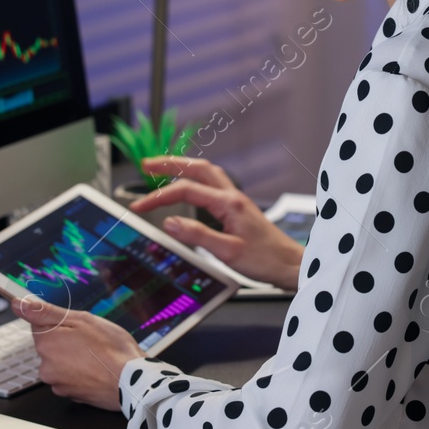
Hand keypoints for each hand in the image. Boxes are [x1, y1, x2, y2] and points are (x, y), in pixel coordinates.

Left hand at [9, 295, 145, 410]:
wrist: (132, 383)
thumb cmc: (112, 349)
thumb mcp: (81, 319)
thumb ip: (45, 312)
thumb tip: (18, 304)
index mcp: (46, 343)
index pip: (40, 324)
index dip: (61, 323)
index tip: (76, 327)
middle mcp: (45, 366)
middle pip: (51, 345)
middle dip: (68, 341)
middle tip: (92, 341)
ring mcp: (57, 383)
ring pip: (61, 362)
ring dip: (75, 358)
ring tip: (98, 356)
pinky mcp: (69, 395)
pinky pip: (71, 378)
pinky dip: (81, 374)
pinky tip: (98, 369)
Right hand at [129, 156, 304, 290]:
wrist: (289, 264)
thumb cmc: (265, 259)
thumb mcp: (228, 251)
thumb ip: (198, 235)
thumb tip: (170, 223)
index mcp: (229, 203)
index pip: (186, 190)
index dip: (159, 197)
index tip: (139, 206)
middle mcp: (232, 196)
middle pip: (197, 168)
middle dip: (170, 164)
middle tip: (146, 166)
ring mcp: (235, 201)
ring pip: (206, 173)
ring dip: (183, 167)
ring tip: (162, 169)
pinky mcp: (237, 209)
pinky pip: (213, 184)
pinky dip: (195, 179)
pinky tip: (189, 187)